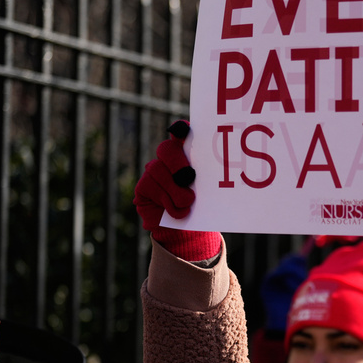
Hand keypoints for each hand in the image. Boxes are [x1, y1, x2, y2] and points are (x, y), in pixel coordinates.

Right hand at [133, 121, 220, 261]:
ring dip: (176, 191)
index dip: (181, 130)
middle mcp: (167, 160)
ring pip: (158, 171)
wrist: (186, 232)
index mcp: (187, 155)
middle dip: (177, 162)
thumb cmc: (202, 207)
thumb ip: (210, 180)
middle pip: (166, 149)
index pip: (181, 135)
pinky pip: (152, 189)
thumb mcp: (210, 192)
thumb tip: (220, 176)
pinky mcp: (143, 188)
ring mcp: (153, 172)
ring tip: (189, 202)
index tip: (185, 130)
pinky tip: (179, 212)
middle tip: (189, 177)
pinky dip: (170, 204)